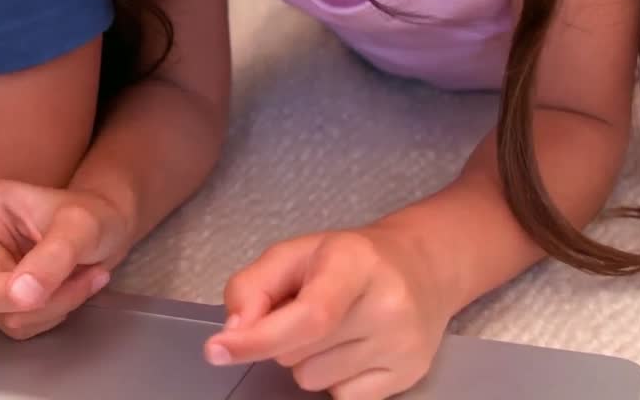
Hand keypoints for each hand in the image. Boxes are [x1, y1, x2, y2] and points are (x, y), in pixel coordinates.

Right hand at [0, 180, 134, 339]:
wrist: (110, 229)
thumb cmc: (89, 214)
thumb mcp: (79, 226)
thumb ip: (51, 258)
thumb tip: (19, 293)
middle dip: (25, 294)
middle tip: (72, 270)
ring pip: (2, 317)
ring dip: (52, 303)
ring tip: (82, 270)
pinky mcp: (6, 302)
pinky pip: (22, 328)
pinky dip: (58, 312)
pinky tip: (78, 285)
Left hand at [204, 227, 450, 399]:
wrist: (422, 267)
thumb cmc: (347, 260)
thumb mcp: (293, 254)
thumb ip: (252, 287)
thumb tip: (234, 334)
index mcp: (354, 264)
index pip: (308, 316)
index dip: (259, 338)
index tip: (218, 350)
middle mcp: (387, 307)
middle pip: (296, 353)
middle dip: (283, 337)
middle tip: (310, 307)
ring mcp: (403, 346)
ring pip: (311, 381)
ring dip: (307, 360)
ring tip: (336, 327)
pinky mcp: (410, 376)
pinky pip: (340, 398)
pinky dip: (334, 379)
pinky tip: (353, 348)